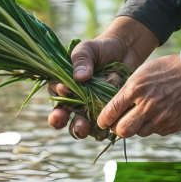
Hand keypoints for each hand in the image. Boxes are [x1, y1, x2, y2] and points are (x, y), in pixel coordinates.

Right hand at [48, 17, 158, 140]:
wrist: (126, 52)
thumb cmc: (101, 49)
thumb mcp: (87, 49)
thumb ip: (81, 60)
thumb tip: (79, 77)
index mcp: (64, 86)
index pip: (55, 95)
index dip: (56, 95)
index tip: (63, 89)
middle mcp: (74, 100)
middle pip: (64, 116)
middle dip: (61, 119)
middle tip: (63, 118)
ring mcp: (90, 109)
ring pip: (80, 125)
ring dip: (79, 128)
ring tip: (83, 127)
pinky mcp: (106, 114)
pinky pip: (101, 128)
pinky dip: (100, 132)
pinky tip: (102, 132)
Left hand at [96, 36, 180, 138]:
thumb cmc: (167, 69)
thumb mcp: (142, 73)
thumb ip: (128, 91)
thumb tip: (115, 109)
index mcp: (135, 90)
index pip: (111, 112)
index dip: (103, 120)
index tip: (102, 122)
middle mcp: (147, 106)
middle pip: (123, 131)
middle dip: (118, 129)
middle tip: (119, 124)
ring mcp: (161, 118)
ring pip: (140, 133)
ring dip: (137, 126)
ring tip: (143, 114)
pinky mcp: (173, 126)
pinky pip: (157, 131)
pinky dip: (154, 125)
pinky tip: (159, 112)